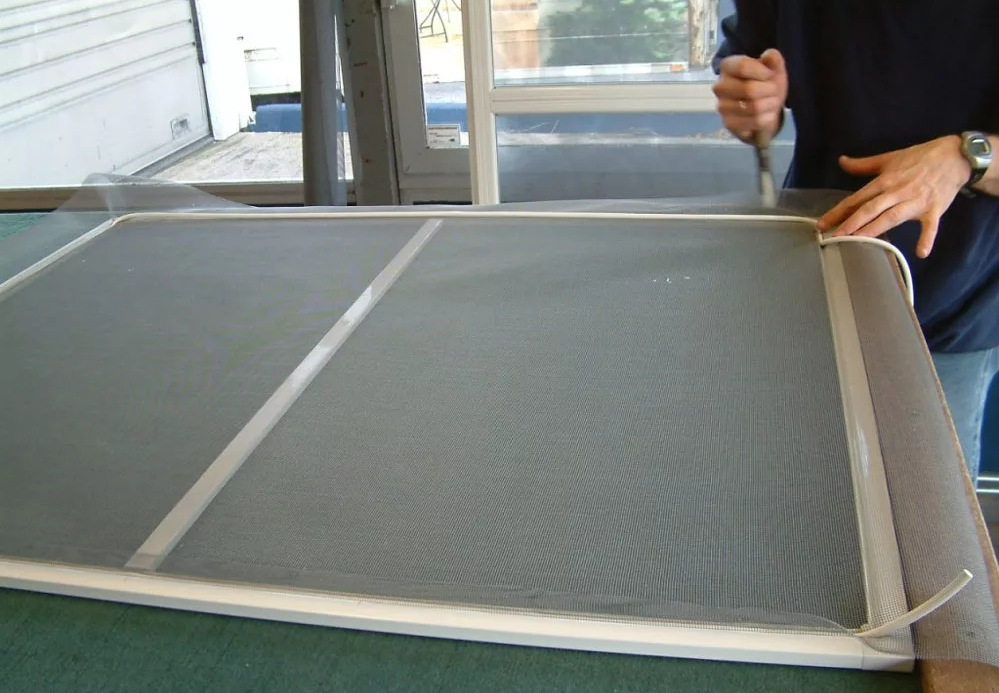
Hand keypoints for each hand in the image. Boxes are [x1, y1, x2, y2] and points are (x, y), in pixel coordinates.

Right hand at [712, 49, 787, 142]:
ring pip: (754, 107)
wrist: (762, 108)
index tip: (770, 75)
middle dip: (770, 90)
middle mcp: (720, 86)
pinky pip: (755, 121)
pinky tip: (767, 114)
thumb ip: (773, 60)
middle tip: (774, 90)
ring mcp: (722, 107)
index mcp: (727, 67)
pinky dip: (768, 118)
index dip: (763, 71)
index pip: (742, 66)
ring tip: (772, 102)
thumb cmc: (764, 83)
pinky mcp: (729, 124)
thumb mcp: (773, 68)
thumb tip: (770, 55)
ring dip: (770, 105)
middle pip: (749, 89)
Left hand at [817, 137, 971, 257]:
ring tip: (859, 243)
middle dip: (851, 223)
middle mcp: (897, 191)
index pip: (857, 198)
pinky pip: (930, 226)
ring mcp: (915, 201)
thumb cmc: (919, 157)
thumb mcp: (889, 158)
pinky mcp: (934, 209)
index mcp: (884, 180)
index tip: (822, 224)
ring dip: (876, 230)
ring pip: (892, 217)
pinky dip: (927, 238)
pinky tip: (921, 252)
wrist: (955, 156)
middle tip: (834, 238)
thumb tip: (841, 161)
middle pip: (870, 209)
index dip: (838, 211)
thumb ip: (863, 164)